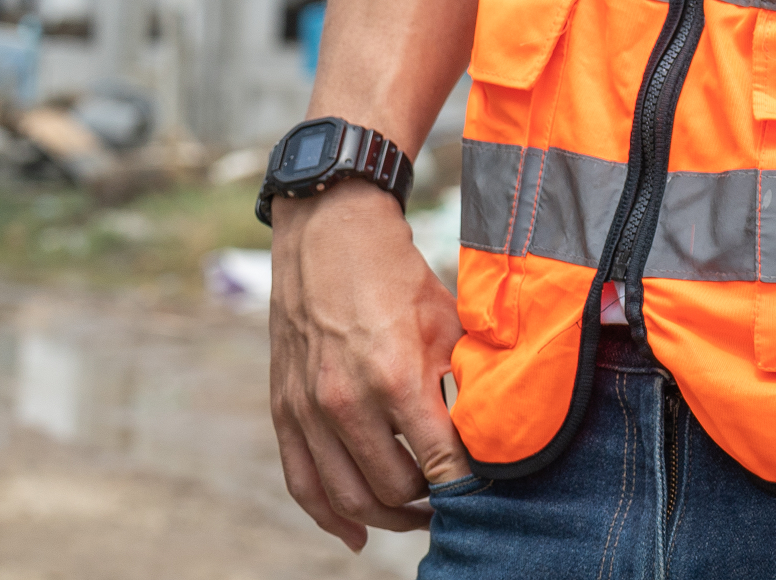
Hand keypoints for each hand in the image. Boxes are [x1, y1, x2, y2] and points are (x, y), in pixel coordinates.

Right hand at [269, 176, 467, 545]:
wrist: (329, 238)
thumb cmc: (398, 277)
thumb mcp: (448, 323)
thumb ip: (464, 380)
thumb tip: (491, 430)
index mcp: (396, 378)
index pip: (439, 460)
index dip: (466, 486)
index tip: (488, 494)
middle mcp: (346, 403)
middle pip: (392, 488)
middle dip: (428, 505)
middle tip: (455, 505)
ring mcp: (308, 412)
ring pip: (347, 497)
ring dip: (385, 519)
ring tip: (417, 519)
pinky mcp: (284, 413)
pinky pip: (303, 484)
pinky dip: (328, 517)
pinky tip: (355, 536)